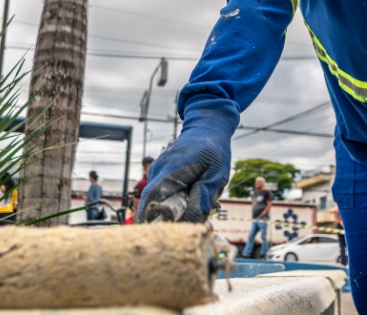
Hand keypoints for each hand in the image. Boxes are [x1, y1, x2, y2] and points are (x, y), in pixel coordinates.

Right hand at [136, 98, 238, 222]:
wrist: (207, 128)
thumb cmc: (214, 149)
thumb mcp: (218, 172)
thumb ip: (206, 193)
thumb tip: (194, 216)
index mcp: (171, 168)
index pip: (153, 197)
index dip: (148, 218)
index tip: (151, 238)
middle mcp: (158, 170)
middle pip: (154, 204)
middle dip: (169, 219)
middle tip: (189, 230)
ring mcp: (157, 173)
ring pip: (160, 201)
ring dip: (175, 210)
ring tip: (198, 207)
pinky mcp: (160, 177)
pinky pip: (165, 195)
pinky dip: (177, 203)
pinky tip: (193, 198)